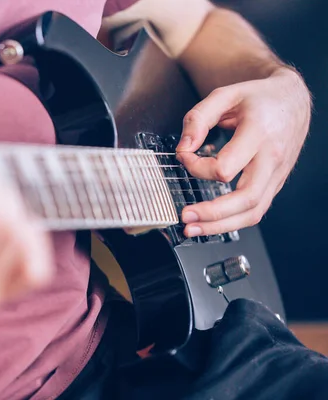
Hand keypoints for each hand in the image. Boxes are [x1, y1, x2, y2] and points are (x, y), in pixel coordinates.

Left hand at [175, 67, 310, 236]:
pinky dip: (233, 221)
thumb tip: (183, 148)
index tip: (184, 156)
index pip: (225, 167)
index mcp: (259, 133)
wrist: (292, 100)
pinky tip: (212, 224)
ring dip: (221, 226)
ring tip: (193, 229)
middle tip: (185, 217)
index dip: (196, 167)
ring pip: (253, 211)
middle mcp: (272, 157)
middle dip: (212, 214)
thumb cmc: (258, 98)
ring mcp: (277, 174)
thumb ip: (198, 118)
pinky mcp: (275, 183)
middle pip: (246, 198)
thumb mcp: (224, 95)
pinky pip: (256, 210)